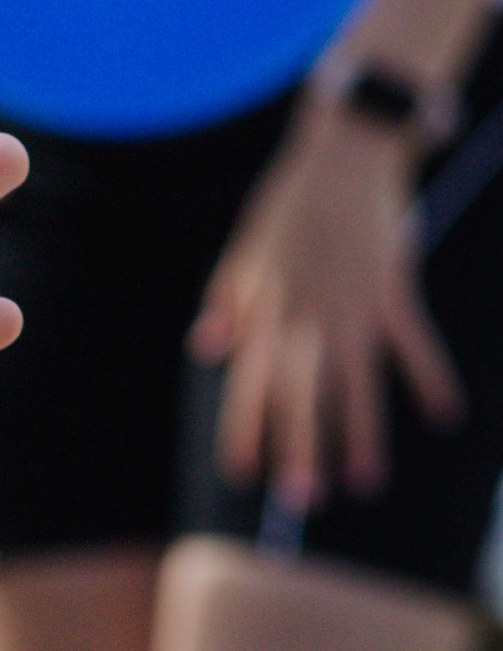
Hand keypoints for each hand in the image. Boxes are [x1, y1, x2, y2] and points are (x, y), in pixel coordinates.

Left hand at [189, 107, 460, 507]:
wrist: (345, 151)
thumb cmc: (292, 202)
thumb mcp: (246, 249)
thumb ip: (228, 301)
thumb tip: (204, 349)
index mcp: (267, 308)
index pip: (249, 380)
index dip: (245, 426)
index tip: (240, 472)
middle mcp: (306, 315)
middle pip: (302, 392)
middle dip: (302, 446)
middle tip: (304, 499)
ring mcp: (352, 305)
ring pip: (356, 382)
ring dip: (362, 433)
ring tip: (366, 482)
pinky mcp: (394, 288)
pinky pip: (414, 342)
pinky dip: (431, 377)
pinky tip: (446, 416)